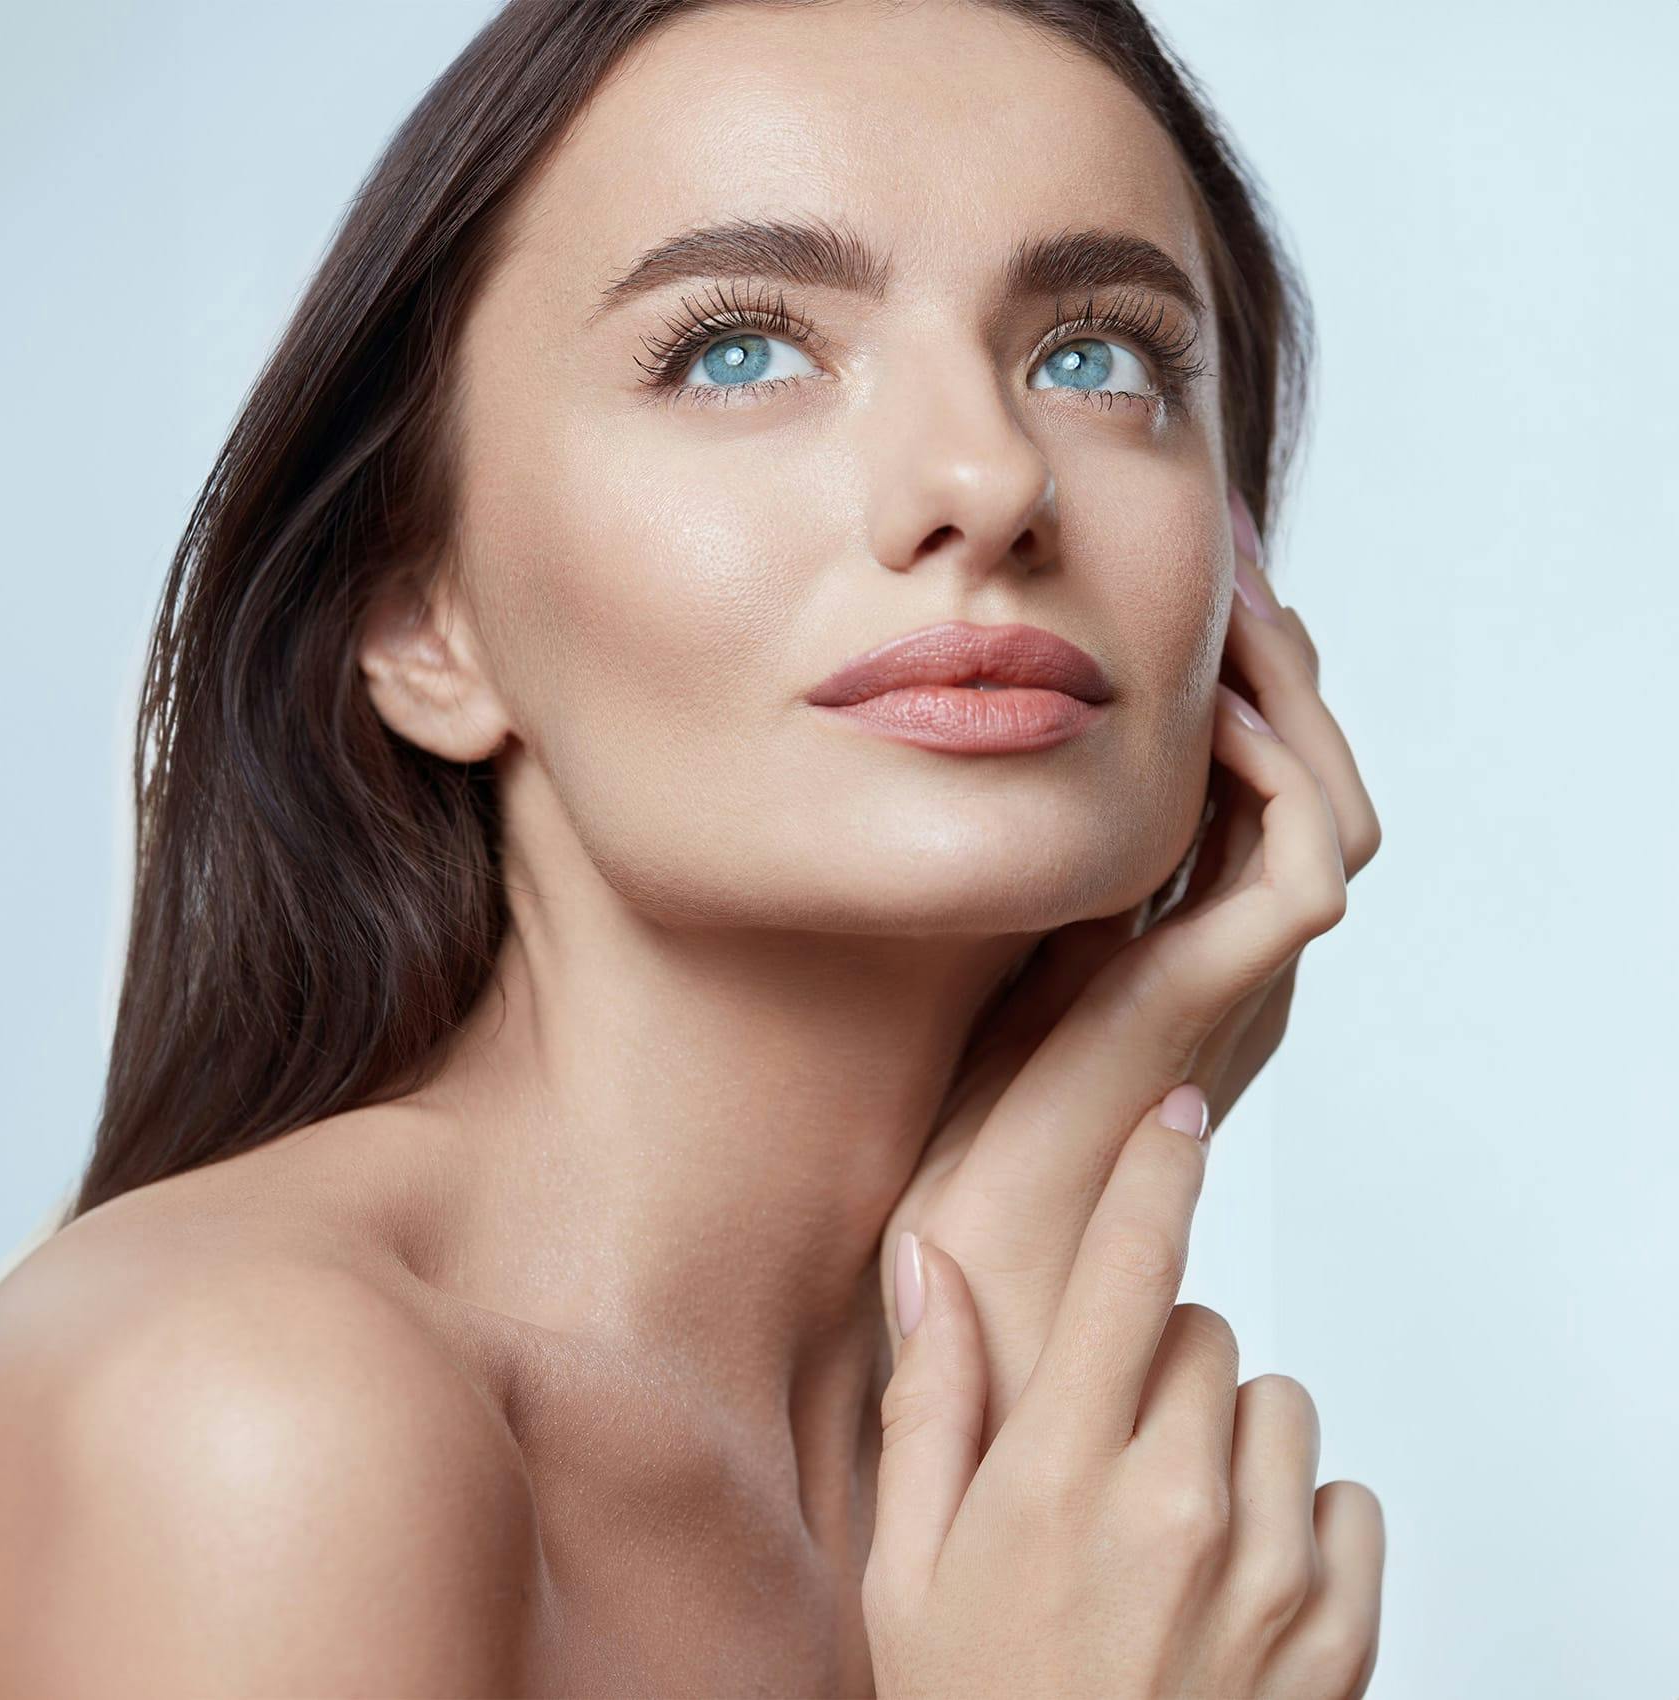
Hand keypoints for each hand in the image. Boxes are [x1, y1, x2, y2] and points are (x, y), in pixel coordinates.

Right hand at [864, 1099, 1384, 1696]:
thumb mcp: (907, 1567)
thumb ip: (928, 1402)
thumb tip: (928, 1263)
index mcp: (1061, 1474)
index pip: (1125, 1271)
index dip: (1153, 1168)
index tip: (1176, 1106)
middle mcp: (1180, 1505)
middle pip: (1198, 1329)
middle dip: (1148, 1360)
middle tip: (1095, 1453)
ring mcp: (1272, 1572)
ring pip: (1274, 1404)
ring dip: (1223, 1434)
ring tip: (1162, 1526)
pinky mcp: (1341, 1633)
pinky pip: (1350, 1497)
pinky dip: (1301, 1514)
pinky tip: (1232, 1575)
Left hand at [881, 490, 1382, 1442]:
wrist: (960, 1244)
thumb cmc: (944, 1107)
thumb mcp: (975, 941)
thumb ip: (1002, 862)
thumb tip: (950, 743)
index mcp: (1177, 938)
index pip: (1235, 780)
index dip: (1217, 676)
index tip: (1161, 590)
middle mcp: (1225, 952)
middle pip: (1291, 772)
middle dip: (1257, 661)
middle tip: (1208, 565)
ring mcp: (1237, 977)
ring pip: (1322, 798)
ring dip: (1279, 692)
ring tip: (1216, 604)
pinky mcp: (1223, 998)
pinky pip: (1303, 859)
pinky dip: (1271, 770)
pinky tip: (1201, 708)